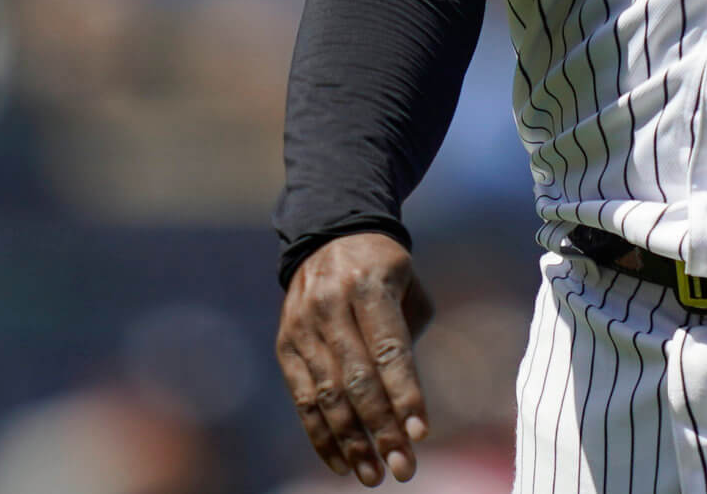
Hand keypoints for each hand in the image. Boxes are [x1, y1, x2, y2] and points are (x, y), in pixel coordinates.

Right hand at [275, 231, 436, 485]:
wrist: (329, 236)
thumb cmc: (385, 271)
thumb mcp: (409, 288)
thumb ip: (409, 338)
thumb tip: (406, 402)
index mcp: (370, 286)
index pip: (389, 349)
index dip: (405, 393)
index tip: (421, 432)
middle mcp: (331, 306)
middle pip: (357, 380)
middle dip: (382, 429)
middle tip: (402, 468)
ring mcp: (303, 327)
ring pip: (327, 396)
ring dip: (352, 442)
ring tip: (374, 475)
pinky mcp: (285, 346)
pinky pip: (302, 399)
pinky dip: (321, 435)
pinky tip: (342, 462)